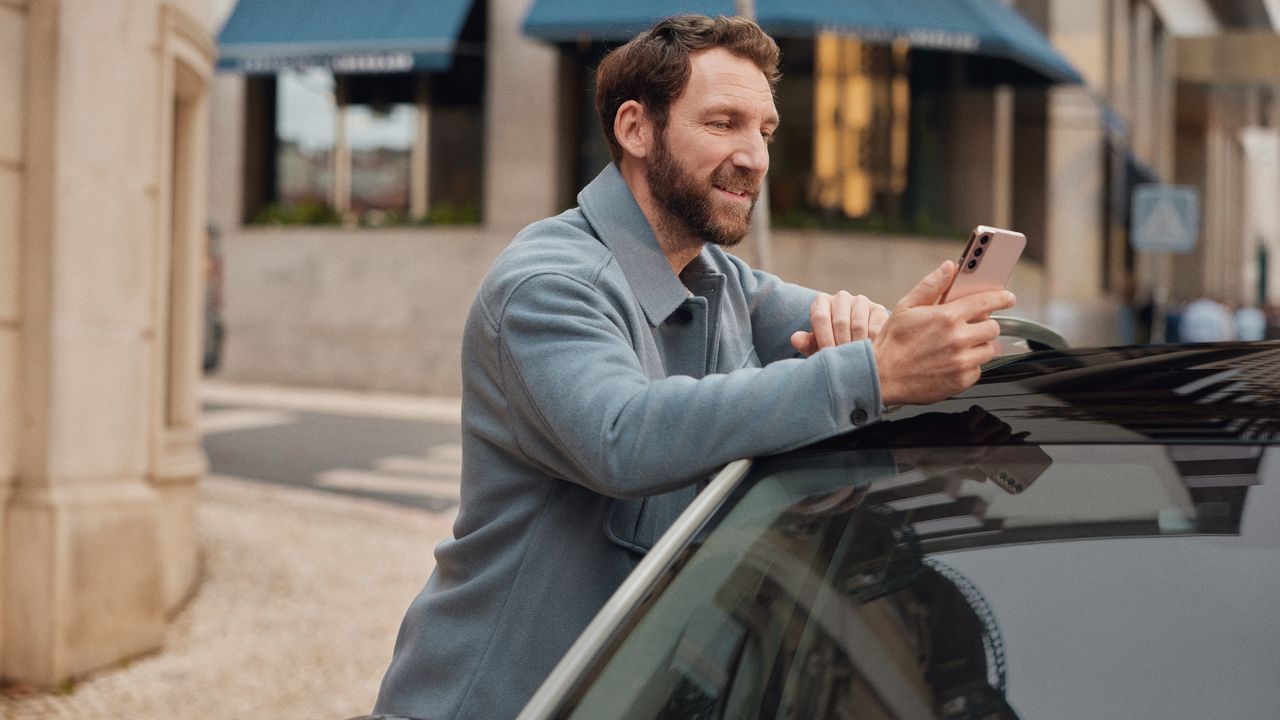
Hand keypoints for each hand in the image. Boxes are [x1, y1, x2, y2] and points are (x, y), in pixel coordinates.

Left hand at [790, 291, 888, 355]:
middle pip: (840, 322)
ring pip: (859, 325)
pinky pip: (876, 327)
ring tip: (856, 362)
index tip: (829, 356)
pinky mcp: (879, 309)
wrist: (857, 343)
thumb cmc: (830, 344)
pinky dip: (873, 343)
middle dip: (841, 345)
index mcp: (821, 302)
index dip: (824, 339)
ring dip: (857, 346)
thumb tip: (795, 339)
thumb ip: (806, 343)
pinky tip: (871, 356)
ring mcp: (861, 301)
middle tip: (844, 363)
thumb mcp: (817, 345)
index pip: (821, 317)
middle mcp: (841, 297)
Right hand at [872, 261, 1014, 405]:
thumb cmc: (892, 343)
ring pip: (989, 349)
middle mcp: (958, 339)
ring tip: (962, 346)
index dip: (1001, 298)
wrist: (882, 377)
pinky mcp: (961, 380)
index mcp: (947, 317)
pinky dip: (970, 365)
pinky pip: (979, 370)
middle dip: (986, 325)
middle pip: (993, 328)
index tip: (1007, 298)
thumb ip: (931, 285)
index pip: (986, 302)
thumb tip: (949, 267)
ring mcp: (962, 361)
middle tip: (972, 327)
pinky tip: (953, 362)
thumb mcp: (906, 307)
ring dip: (981, 346)